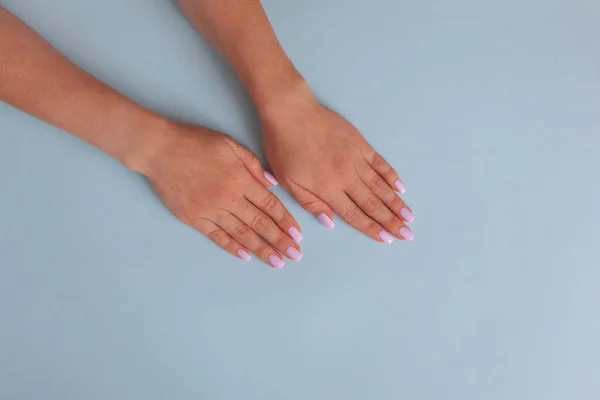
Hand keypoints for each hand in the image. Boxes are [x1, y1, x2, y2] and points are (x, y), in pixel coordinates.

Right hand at [138, 123, 302, 267]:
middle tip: (294, 254)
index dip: (286, 221)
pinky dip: (232, 247)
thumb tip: (272, 184)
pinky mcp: (194, 218)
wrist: (158, 149)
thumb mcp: (229, 144)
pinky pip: (217, 236)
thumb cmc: (194, 141)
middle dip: (280, 241)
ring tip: (276, 262)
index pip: (270, 205)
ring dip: (261, 249)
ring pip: (242, 234)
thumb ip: (253, 164)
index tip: (298, 235)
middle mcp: (228, 198)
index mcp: (240, 179)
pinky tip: (246, 255)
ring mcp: (210, 210)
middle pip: (260, 223)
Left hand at [261, 86, 413, 242]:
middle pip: (372, 203)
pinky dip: (391, 176)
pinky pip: (380, 162)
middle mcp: (346, 175)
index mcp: (327, 188)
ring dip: (396, 202)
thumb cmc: (284, 147)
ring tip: (409, 216)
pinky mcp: (359, 143)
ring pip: (380, 185)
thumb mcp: (288, 181)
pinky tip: (400, 187)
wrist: (291, 112)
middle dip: (391, 221)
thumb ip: (310, 203)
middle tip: (407, 234)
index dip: (371, 228)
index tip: (387, 239)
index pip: (354, 214)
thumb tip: (330, 221)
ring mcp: (355, 158)